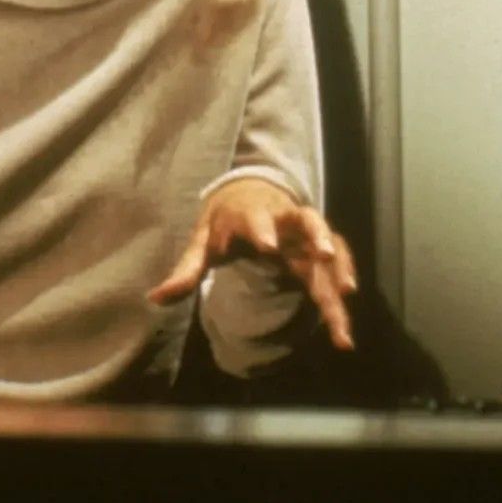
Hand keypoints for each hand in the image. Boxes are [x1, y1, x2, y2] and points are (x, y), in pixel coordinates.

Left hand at [149, 176, 356, 351]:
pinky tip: (345, 309)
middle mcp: (283, 217)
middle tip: (323, 256)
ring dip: (339, 264)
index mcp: (250, 214)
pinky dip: (345, 273)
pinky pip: (339, 254)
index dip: (261, 229)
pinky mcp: (317, 243)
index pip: (256, 218)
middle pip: (306, 220)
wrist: (248, 194)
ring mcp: (304, 230)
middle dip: (316, 236)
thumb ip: (186, 272)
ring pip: (328, 240)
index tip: (267, 246)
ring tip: (347, 293)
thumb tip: (154, 299)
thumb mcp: (202, 242)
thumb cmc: (224, 222)